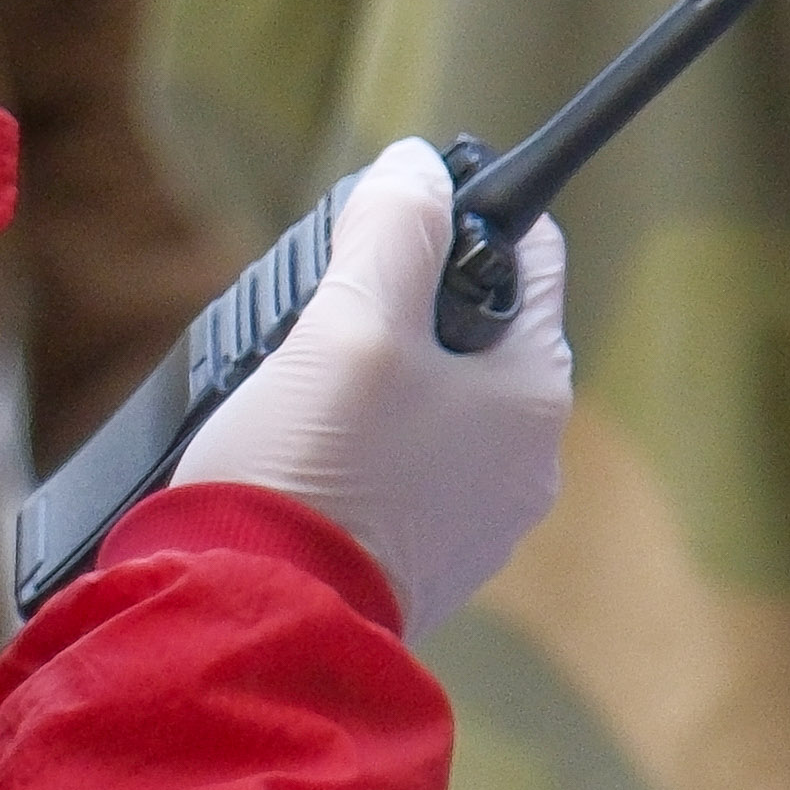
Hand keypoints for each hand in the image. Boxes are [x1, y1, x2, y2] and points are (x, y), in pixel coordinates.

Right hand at [170, 141, 570, 632]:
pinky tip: (298, 450)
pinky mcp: (416, 561)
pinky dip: (356, 444)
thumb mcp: (350, 325)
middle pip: (474, 328)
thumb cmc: (311, 474)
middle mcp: (523, 462)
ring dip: (371, 376)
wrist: (256, 620)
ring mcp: (472, 520)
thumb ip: (394, 231)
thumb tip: (420, 169)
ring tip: (296, 386)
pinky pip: (399, 468)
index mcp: (533, 396)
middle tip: (321, 313)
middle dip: (401, 303)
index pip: (531, 254)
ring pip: (432, 400)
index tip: (388, 219)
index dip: (460, 216)